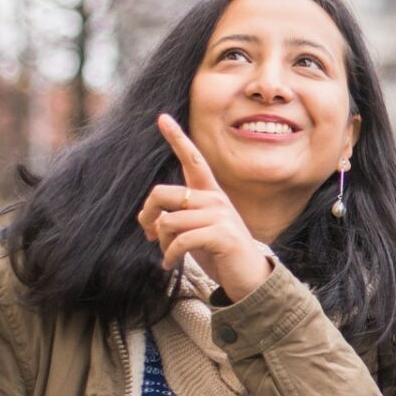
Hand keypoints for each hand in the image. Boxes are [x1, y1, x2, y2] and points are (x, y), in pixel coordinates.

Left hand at [137, 114, 273, 300]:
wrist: (249, 277)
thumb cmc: (219, 253)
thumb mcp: (196, 231)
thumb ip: (176, 219)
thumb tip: (152, 220)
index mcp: (210, 194)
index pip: (192, 160)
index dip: (177, 138)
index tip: (161, 118)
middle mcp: (215, 199)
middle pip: (162, 193)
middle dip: (146, 214)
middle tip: (147, 233)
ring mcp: (220, 216)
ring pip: (168, 220)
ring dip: (161, 242)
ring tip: (168, 254)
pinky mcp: (220, 235)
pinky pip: (179, 240)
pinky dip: (169, 255)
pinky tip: (169, 264)